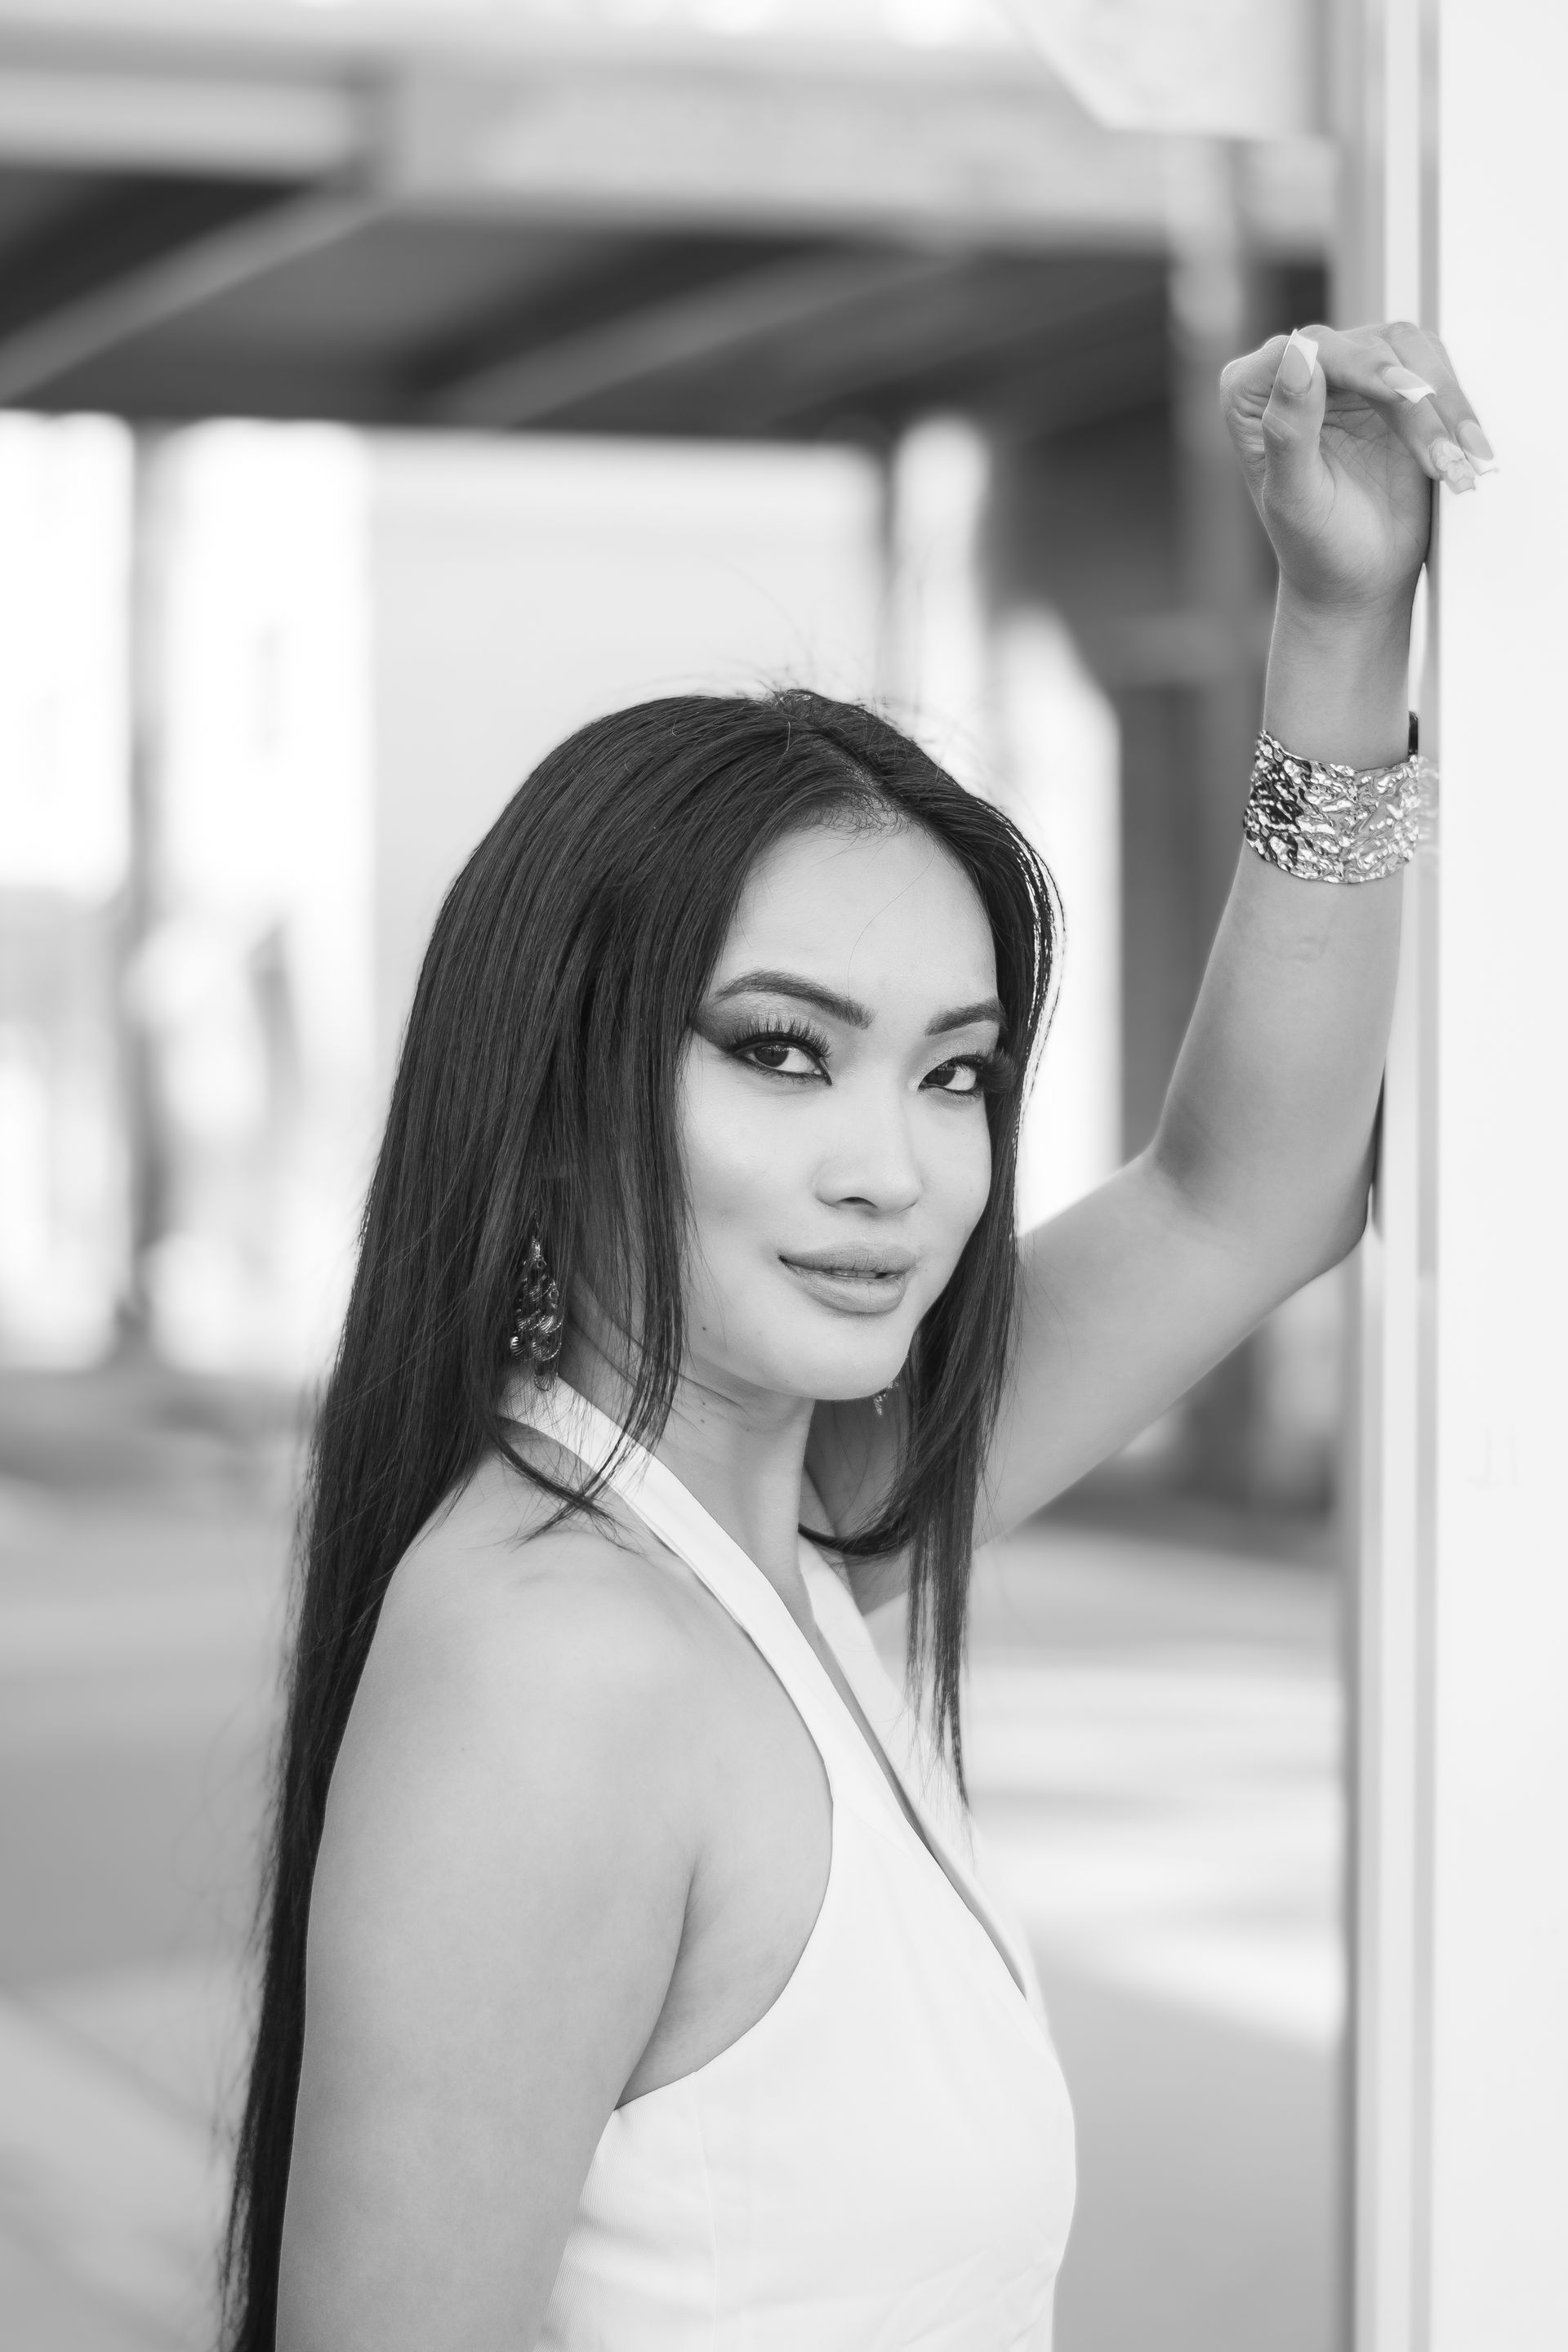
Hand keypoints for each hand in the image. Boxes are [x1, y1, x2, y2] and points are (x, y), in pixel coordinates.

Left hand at [1221, 322, 1494, 619]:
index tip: (1403, 392)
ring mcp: (1349, 376)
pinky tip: (1465, 451)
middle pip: (1368, 347)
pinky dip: (1455, 410)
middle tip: (1442, 451)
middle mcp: (1297, 374)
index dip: (1360, 364)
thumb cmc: (1314, 547)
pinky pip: (1433, 372)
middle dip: (1413, 400)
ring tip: (1456, 461)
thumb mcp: (1294, 498)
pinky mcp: (1392, 388)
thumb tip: (1298, 356)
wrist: (1357, 577)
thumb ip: (1289, 430)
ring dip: (1442, 406)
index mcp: (1252, 393)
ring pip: (1409, 353)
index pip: (1310, 350)